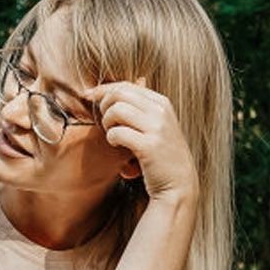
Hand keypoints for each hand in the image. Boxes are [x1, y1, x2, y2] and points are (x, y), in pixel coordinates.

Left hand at [86, 79, 198, 204]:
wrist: (178, 184)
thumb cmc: (161, 156)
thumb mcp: (157, 126)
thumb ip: (140, 109)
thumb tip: (112, 91)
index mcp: (161, 102)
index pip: (126, 85)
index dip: (104, 90)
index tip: (90, 98)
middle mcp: (160, 111)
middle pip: (120, 93)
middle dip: (104, 105)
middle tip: (104, 122)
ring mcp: (156, 128)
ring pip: (117, 109)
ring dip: (107, 122)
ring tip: (111, 134)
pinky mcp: (148, 146)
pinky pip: (118, 132)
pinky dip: (111, 138)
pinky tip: (115, 145)